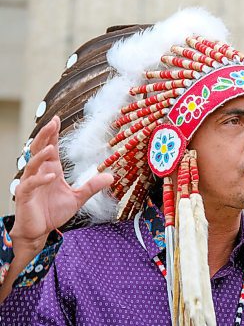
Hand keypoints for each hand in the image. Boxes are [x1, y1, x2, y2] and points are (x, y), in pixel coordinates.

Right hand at [10, 116, 112, 250]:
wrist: (40, 231)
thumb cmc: (54, 212)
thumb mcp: (78, 198)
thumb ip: (92, 186)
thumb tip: (111, 177)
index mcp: (51, 169)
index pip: (50, 147)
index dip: (52, 133)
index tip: (56, 118)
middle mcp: (39, 173)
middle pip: (39, 149)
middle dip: (45, 135)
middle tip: (51, 122)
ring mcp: (31, 183)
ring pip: (32, 164)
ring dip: (41, 155)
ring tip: (51, 148)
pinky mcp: (25, 196)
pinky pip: (31, 184)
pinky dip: (40, 179)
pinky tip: (51, 176)